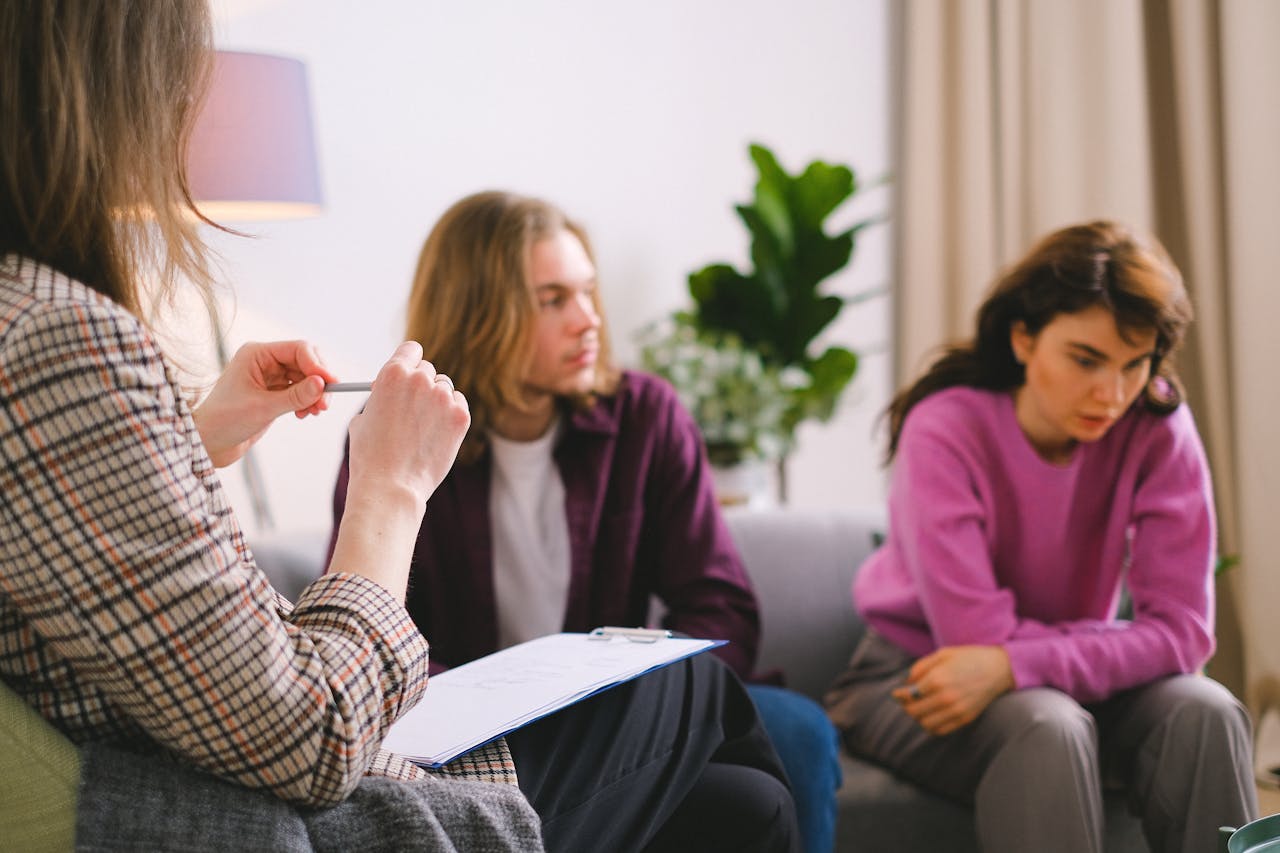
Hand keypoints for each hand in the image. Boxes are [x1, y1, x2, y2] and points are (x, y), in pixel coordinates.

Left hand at [193, 341, 337, 466]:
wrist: (209, 443)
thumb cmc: (224, 421)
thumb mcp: (263, 408)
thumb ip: (295, 396)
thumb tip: (322, 384)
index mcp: (256, 354)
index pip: (298, 349)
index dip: (317, 365)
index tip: (330, 384)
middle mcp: (264, 361)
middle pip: (305, 361)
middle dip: (318, 381)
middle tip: (325, 403)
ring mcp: (270, 377)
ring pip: (306, 377)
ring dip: (314, 394)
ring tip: (314, 412)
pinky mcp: (274, 393)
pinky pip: (300, 390)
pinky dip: (307, 401)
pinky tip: (304, 414)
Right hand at [345, 341, 469, 508]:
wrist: (391, 486)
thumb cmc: (371, 456)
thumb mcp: (363, 417)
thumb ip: (380, 396)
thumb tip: (387, 392)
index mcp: (392, 374)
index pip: (411, 350)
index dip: (409, 361)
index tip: (410, 372)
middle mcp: (420, 380)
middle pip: (428, 370)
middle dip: (421, 385)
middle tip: (413, 409)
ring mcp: (443, 398)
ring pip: (445, 388)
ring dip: (437, 401)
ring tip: (423, 427)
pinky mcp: (461, 416)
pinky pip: (460, 404)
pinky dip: (451, 414)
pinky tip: (437, 433)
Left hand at [892, 645, 1014, 735]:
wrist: (999, 668)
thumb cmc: (968, 657)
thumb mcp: (942, 654)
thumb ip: (921, 667)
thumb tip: (907, 682)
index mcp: (937, 679)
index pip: (909, 695)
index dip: (899, 695)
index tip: (897, 693)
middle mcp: (945, 697)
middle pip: (914, 711)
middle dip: (906, 706)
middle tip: (907, 700)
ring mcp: (956, 710)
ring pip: (925, 724)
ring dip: (918, 717)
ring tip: (920, 708)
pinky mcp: (965, 719)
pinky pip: (940, 730)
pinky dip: (931, 726)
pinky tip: (932, 716)